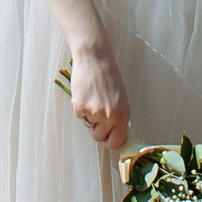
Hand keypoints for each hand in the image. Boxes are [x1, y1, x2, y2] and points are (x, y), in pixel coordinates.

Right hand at [65, 29, 129, 147]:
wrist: (95, 59)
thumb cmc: (109, 77)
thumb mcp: (121, 100)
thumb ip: (118, 118)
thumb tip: (114, 134)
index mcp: (123, 115)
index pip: (115, 143)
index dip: (109, 141)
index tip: (107, 137)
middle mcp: (110, 117)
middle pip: (99, 137)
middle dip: (97, 129)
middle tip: (98, 113)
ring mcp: (94, 113)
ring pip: (88, 125)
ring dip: (89, 116)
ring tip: (93, 98)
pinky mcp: (80, 107)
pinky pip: (79, 115)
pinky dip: (80, 107)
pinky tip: (85, 93)